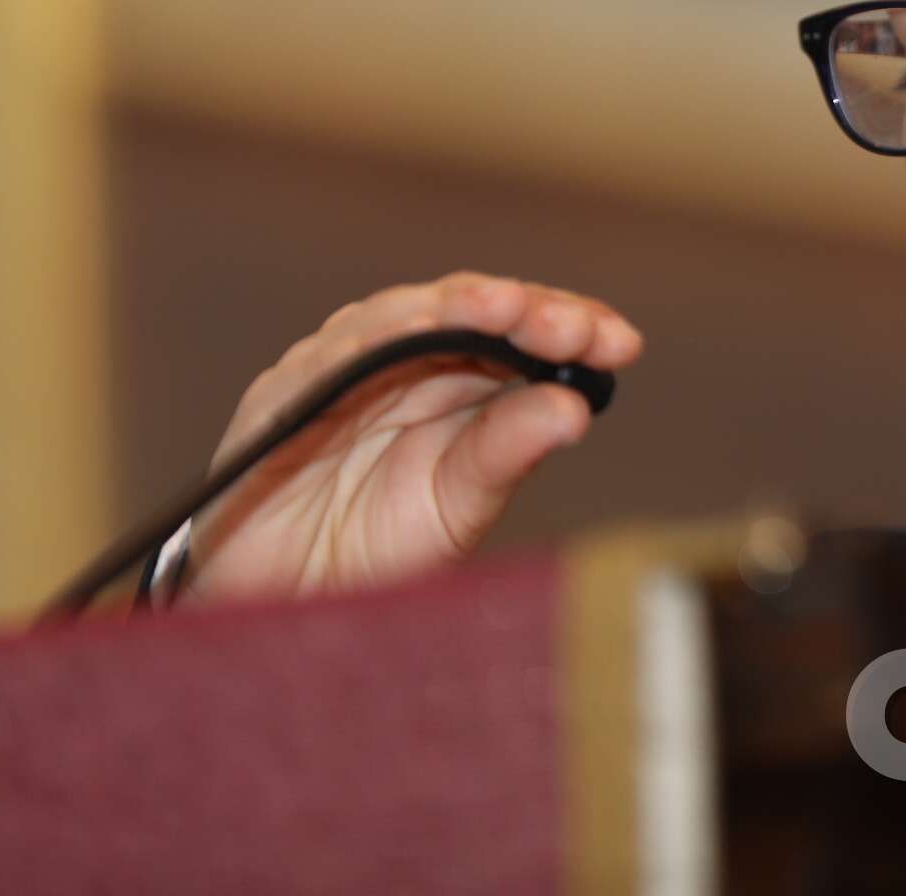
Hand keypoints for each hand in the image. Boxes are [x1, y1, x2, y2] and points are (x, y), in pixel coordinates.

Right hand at [177, 272, 642, 604]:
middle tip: (571, 325)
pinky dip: (371, 339)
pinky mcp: (286, 390)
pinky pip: (328, 356)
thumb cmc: (375, 552)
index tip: (621, 344)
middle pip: (473, 310)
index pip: (525, 333)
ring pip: (403, 315)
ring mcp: (345, 367)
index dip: (572, 327)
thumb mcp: (460, 506)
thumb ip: (508, 451)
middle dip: (526, 310)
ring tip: (504, 306)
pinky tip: (416, 329)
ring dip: (455, 307)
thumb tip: (578, 410)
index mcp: (463, 384)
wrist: (284, 600)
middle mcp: (408, 362)